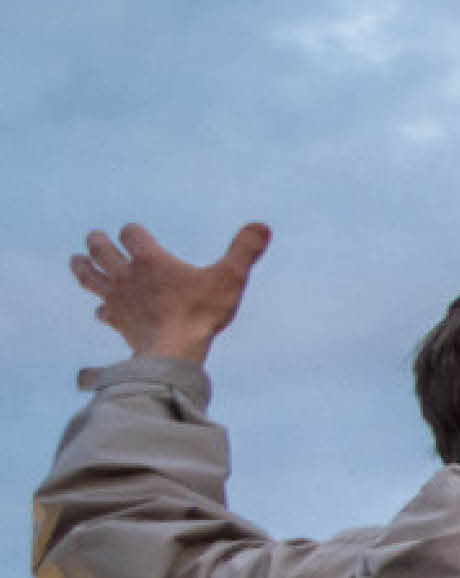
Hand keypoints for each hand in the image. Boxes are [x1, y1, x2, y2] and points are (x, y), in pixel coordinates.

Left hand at [69, 221, 271, 366]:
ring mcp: (118, 299)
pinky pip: (102, 310)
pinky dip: (102, 307)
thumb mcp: (230, 278)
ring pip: (90, 277)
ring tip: (78, 261)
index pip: (132, 233)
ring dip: (83, 267)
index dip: (134, 232)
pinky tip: (105, 310)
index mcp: (150, 260)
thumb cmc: (201, 313)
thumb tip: (262, 226)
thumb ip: (244, 250)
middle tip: (96, 238)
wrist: (173, 352)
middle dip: (99, 242)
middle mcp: (127, 275)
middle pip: (101, 250)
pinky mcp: (117, 321)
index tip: (138, 235)